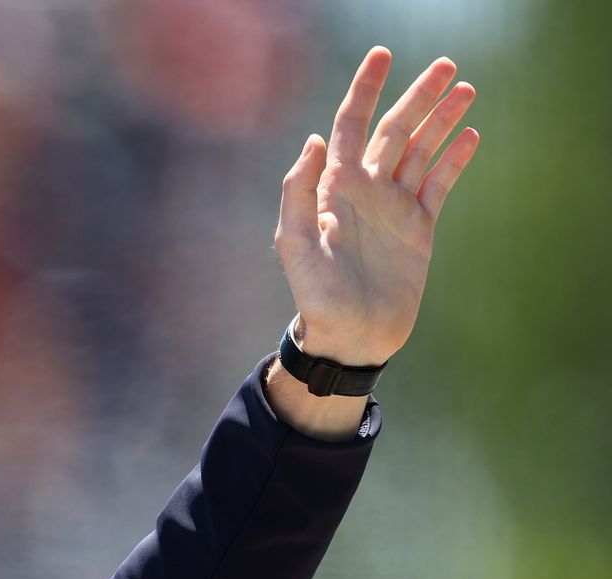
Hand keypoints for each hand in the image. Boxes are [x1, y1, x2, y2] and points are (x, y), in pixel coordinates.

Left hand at [274, 47, 478, 366]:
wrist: (349, 336)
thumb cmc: (315, 295)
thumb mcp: (295, 244)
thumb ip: (298, 192)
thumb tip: (314, 140)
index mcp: (334, 188)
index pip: (349, 126)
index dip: (364, 89)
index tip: (381, 56)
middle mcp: (366, 190)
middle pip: (395, 130)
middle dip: (419, 97)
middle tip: (448, 65)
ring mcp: (394, 207)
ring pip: (422, 151)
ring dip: (442, 120)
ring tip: (466, 90)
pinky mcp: (418, 228)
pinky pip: (439, 184)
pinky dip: (454, 159)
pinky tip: (470, 135)